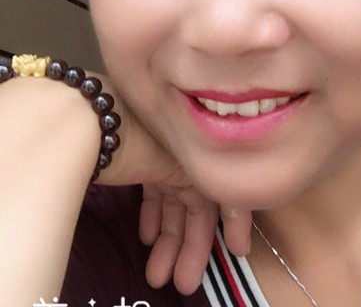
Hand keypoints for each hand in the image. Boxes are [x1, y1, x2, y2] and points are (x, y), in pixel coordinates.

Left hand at [92, 76, 252, 294]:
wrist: (81, 118)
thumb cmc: (132, 138)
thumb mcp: (173, 164)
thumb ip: (201, 187)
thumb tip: (229, 207)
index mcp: (203, 143)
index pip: (226, 185)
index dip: (236, 219)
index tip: (237, 251)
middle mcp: (188, 146)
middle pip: (198, 200)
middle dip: (191, 245)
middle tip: (183, 283)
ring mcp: (163, 151)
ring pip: (175, 200)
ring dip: (169, 239)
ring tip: (157, 276)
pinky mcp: (140, 157)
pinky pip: (157, 191)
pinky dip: (155, 215)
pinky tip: (146, 238)